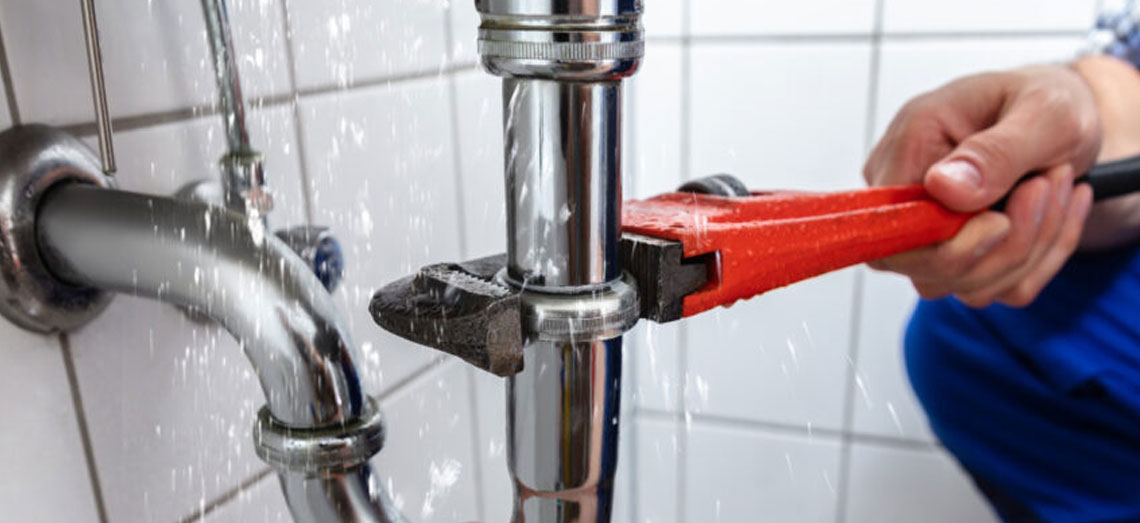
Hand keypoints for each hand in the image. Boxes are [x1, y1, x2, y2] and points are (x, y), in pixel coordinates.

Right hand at [864, 64, 1101, 307]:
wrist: (1067, 119)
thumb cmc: (1048, 103)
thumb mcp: (1044, 112)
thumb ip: (994, 151)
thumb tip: (942, 189)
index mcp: (908, 146)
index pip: (887, 228)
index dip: (941, 244)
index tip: (1001, 219)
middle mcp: (905, 195)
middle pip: (925, 268)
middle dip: (1006, 245)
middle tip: (1050, 185)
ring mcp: (928, 231)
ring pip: (965, 285)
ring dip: (1031, 248)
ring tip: (1058, 185)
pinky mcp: (959, 255)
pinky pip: (996, 288)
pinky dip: (1042, 259)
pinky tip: (1057, 211)